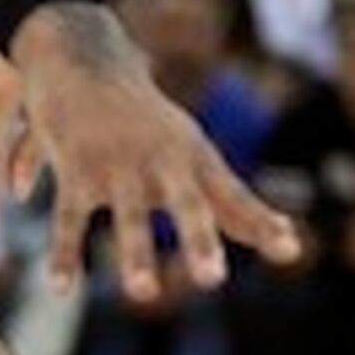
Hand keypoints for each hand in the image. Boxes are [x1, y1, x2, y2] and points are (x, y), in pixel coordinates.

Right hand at [6, 0, 302, 300]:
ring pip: (128, 214)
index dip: (261, 223)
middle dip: (198, 237)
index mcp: (195, 158)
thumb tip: (292, 248)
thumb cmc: (151, 126)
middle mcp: (161, 160)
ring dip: (135, 252)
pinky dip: (65, 253)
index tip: (289, 250)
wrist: (83, 60)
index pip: (234, 196)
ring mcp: (117, 164)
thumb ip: (238, 208)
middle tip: (212, 279)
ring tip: (143, 295)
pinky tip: (62, 289)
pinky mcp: (76, 170)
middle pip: (185, 201)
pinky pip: (70, 217)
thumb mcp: (196, 158)